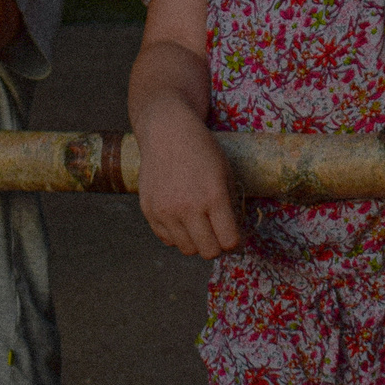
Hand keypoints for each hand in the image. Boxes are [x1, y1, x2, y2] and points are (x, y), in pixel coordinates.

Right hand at [137, 120, 244, 258]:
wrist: (167, 132)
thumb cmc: (201, 150)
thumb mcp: (225, 173)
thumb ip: (231, 206)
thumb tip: (234, 236)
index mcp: (213, 196)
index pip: (229, 241)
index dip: (235, 243)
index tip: (235, 238)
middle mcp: (188, 207)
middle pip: (208, 252)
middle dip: (217, 246)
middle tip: (217, 235)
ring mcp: (166, 211)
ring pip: (187, 249)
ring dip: (196, 242)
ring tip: (199, 226)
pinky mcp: (149, 211)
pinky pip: (167, 239)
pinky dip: (177, 235)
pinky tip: (181, 218)